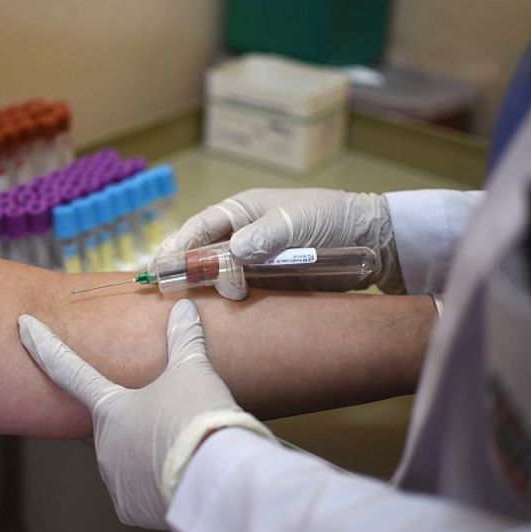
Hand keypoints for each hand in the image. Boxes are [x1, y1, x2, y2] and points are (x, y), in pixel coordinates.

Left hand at [18, 299, 273, 528]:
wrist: (213, 479)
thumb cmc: (196, 419)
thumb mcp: (194, 373)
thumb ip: (185, 341)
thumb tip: (183, 308)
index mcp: (109, 407)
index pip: (69, 369)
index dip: (45, 346)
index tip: (22, 326)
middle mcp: (102, 444)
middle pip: (110, 422)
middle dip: (132, 417)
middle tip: (166, 414)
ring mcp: (113, 479)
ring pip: (126, 457)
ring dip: (146, 451)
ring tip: (184, 447)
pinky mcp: (130, 509)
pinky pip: (139, 491)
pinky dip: (156, 483)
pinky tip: (181, 475)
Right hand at [155, 188, 403, 297]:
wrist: (368, 241)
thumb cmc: (329, 217)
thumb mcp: (297, 219)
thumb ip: (266, 234)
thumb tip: (233, 252)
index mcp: (240, 213)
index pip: (198, 228)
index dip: (177, 246)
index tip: (162, 265)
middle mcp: (238, 238)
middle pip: (200, 257)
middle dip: (187, 273)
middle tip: (173, 291)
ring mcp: (251, 265)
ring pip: (216, 281)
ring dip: (212, 291)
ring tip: (220, 298)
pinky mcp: (265, 287)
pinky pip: (239, 299)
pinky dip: (228, 307)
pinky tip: (219, 318)